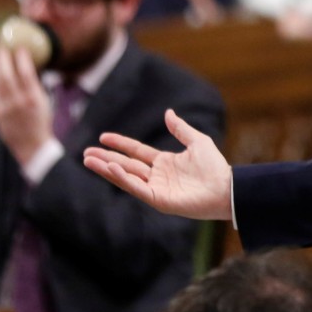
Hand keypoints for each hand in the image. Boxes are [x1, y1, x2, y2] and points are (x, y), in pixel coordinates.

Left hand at [0, 45, 53, 165]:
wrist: (32, 144)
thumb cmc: (41, 121)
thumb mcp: (44, 102)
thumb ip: (35, 86)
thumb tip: (28, 66)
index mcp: (34, 98)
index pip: (26, 73)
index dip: (22, 58)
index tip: (21, 48)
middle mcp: (19, 101)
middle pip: (8, 75)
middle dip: (4, 59)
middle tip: (4, 47)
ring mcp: (6, 107)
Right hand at [83, 109, 232, 220]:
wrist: (225, 187)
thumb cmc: (214, 166)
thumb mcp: (197, 141)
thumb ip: (180, 129)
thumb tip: (168, 112)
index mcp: (164, 162)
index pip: (136, 151)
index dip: (120, 144)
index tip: (103, 136)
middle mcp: (157, 175)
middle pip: (125, 164)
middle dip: (105, 158)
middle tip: (86, 153)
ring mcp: (155, 188)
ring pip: (126, 176)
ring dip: (107, 169)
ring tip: (88, 160)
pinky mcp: (157, 199)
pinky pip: (136, 187)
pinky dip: (122, 178)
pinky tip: (110, 168)